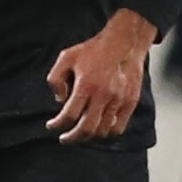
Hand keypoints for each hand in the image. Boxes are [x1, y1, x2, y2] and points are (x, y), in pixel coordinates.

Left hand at [46, 10, 155, 142]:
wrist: (124, 42)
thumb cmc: (94, 50)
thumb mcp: (66, 57)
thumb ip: (56, 78)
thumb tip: (60, 100)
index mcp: (86, 85)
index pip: (69, 115)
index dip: (57, 125)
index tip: (51, 126)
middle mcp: (103, 95)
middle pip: (86, 129)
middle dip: (71, 137)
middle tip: (64, 138)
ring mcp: (119, 100)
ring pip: (102, 131)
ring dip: (88, 136)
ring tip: (81, 132)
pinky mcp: (130, 102)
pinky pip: (118, 128)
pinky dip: (106, 132)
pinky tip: (99, 128)